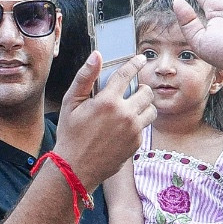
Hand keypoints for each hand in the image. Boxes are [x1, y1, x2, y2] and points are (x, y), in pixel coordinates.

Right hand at [53, 53, 155, 189]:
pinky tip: (124, 127)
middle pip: (146, 92)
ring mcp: (133, 130)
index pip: (127, 74)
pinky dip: (138, 123)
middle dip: (141, 88)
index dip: (135, 64)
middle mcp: (124, 114)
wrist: (75, 168)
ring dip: (144, 105)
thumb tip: (97, 55)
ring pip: (151, 109)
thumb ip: (85, 77)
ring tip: (132, 108)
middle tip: (134, 91)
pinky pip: (144, 126)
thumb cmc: (70, 134)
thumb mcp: (70, 103)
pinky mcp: (136, 143)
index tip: (140, 59)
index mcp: (107, 101)